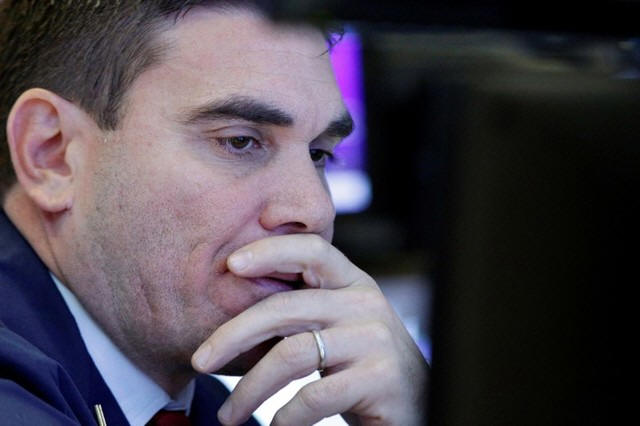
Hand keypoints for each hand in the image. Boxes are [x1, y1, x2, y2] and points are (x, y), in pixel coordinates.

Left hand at [192, 234, 428, 425]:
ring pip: (291, 354)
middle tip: (200, 361)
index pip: (312, 250)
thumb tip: (238, 306)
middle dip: (233, 335)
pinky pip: (314, 395)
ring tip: (228, 415)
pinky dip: (285, 417)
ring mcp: (374, 339)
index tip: (231, 265)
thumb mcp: (338, 326)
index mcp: (353, 283)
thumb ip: (305, 310)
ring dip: (250, 389)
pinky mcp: (379, 378)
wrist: (419, 402)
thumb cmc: (364, 364)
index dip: (270, 250)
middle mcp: (365, 303)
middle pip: (285, 308)